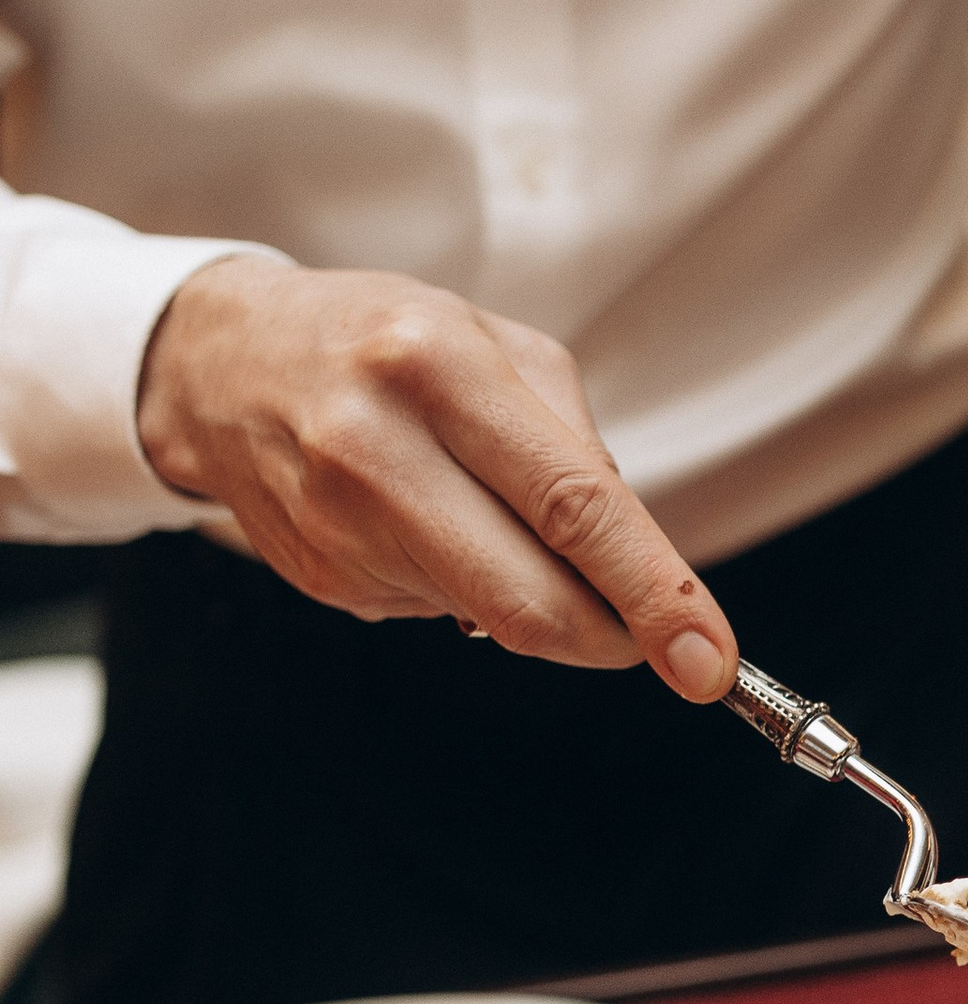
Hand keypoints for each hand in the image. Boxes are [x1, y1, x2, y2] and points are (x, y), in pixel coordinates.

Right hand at [137, 258, 739, 698]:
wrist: (226, 363)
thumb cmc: (387, 344)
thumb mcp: (499, 347)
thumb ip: (578, 448)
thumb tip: (641, 567)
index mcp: (439, 369)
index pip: (572, 506)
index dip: (652, 593)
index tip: (706, 658)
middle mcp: (376, 450)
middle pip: (528, 600)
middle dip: (610, 636)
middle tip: (654, 637)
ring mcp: (338, 525)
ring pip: (488, 615)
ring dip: (530, 593)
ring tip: (484, 509)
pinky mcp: (322, 578)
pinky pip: (437, 611)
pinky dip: (466, 584)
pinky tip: (425, 522)